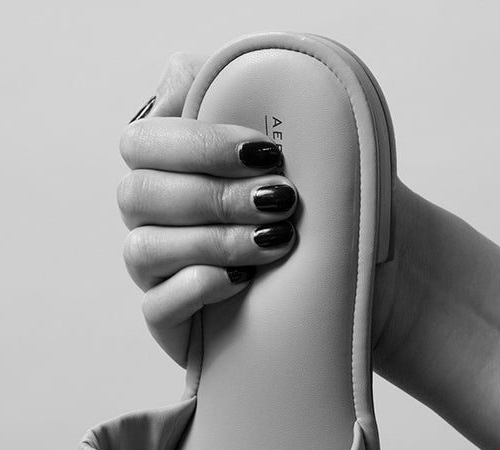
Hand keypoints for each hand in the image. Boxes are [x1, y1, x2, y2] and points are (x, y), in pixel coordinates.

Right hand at [117, 53, 298, 366]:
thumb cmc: (324, 209)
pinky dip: (195, 288)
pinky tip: (240, 282)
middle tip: (279, 200)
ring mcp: (160, 273)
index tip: (263, 152)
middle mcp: (157, 218)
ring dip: (212, 240)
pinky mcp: (173, 323)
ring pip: (142, 249)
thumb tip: (187, 75)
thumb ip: (236, 91)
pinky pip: (155, 307)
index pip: (142, 141)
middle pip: (137, 194)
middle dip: (213, 195)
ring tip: (275, 241)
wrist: (362, 280)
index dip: (196, 143)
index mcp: (172, 169)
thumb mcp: (299, 141)